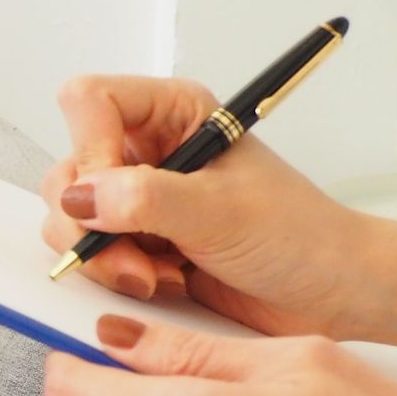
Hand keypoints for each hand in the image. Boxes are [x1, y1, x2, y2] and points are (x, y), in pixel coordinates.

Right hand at [38, 75, 396, 350]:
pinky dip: (112, 274)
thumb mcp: (221, 211)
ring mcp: (137, 198)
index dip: (90, 148)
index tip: (111, 195)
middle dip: (89, 219)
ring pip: (69, 214)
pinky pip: (88, 251)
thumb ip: (145, 199)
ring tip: (150, 275)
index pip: (91, 102)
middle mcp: (149, 150)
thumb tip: (80, 195)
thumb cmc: (299, 237)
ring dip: (101, 254)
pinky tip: (156, 282)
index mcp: (175, 114)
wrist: (328, 293)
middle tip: (131, 252)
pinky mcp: (135, 240)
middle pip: (69, 165)